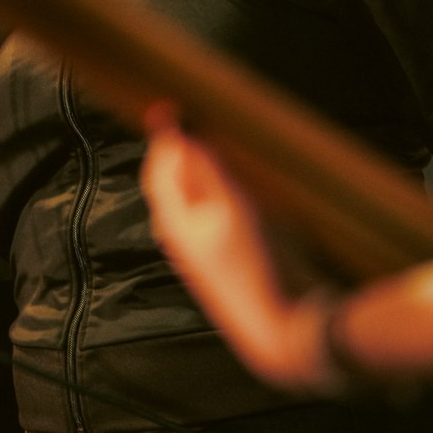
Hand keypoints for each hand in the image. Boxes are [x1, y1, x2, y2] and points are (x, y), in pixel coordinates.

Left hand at [141, 122, 343, 391]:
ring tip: (213, 148)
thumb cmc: (254, 262)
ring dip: (195, 172)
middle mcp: (175, 236)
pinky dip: (207, 195)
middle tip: (194, 121)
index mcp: (172, 219)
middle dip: (177, 152)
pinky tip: (229, 190)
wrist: (276, 327)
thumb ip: (203, 167)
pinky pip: (200, 218)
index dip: (163, 134)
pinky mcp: (212, 262)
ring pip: (185, 200)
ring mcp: (193, 252)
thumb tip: (176, 134)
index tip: (170, 105)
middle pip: (167, 182)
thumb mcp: (231, 205)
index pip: (156, 166)